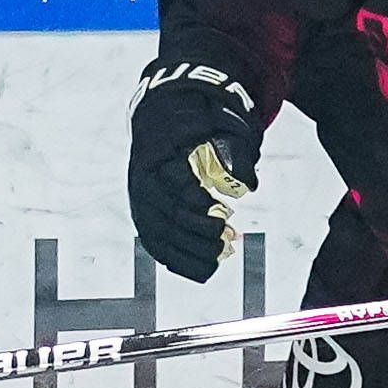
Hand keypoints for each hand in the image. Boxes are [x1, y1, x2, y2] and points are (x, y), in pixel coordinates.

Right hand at [128, 56, 260, 282]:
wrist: (162, 118)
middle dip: (198, 230)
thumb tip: (246, 185)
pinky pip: (158, 248)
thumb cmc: (196, 119)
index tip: (221, 209)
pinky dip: (182, 263)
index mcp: (157, 151)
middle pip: (166, 214)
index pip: (172, 183)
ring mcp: (141, 202)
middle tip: (227, 235)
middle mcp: (142, 180)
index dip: (197, 201)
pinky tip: (207, 269)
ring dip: (192, 251)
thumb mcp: (219, 122)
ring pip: (160, 236)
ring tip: (222, 252)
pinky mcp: (147, 219)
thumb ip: (235, 150)